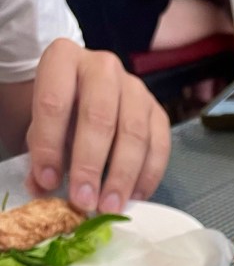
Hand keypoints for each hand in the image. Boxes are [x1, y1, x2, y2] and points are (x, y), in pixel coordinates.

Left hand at [26, 39, 170, 213]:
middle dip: (91, 165)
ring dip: (122, 176)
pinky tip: (133, 197)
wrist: (89, 96)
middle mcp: (103, 67)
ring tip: (110, 206)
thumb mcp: (43, 128)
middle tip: (85, 201)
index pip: (54, 102)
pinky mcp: (158, 111)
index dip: (49, 146)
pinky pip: (159, 146)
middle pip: (100, 117)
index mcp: (63, 59)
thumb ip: (41, 157)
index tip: (48, 182)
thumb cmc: (64, 114)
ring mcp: (136, 88)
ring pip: (134, 133)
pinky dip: (147, 176)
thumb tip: (43, 187)